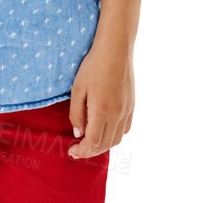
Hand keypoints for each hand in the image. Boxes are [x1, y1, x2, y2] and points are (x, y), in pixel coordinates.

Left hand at [67, 39, 133, 158]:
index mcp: (102, 111)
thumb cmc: (92, 67)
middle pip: (105, 144)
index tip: (72, 151)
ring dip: (103, 145)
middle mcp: (117, 114)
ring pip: (117, 139)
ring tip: (90, 142)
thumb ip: (76, 114)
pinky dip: (114, 135)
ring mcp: (127, 111)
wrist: (115, 51)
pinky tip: (104, 130)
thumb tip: (78, 134)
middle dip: (90, 152)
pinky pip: (125, 129)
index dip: (82, 151)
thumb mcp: (77, 89)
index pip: (93, 142)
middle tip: (77, 150)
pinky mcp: (132, 106)